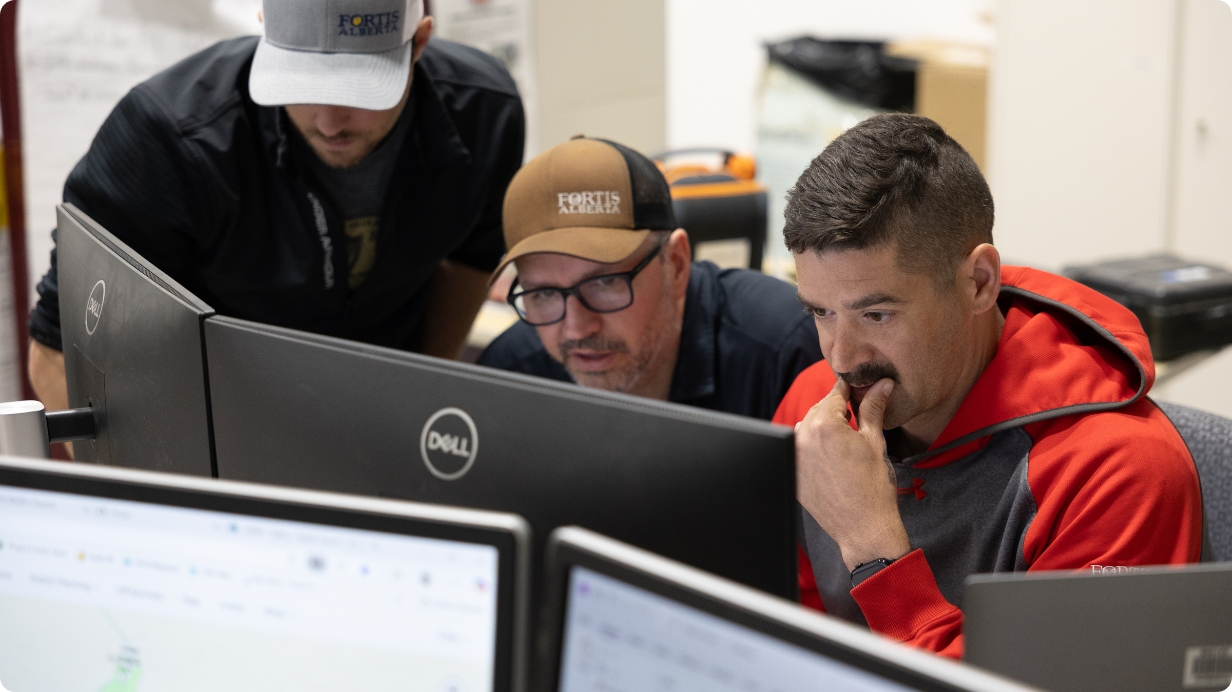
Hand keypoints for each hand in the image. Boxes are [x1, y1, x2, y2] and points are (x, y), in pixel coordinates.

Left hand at [795, 378, 910, 571]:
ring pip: (806, 428)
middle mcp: (803, 438)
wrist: (863, 528)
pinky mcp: (792, 472)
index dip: (847, 390)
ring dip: (822, 428)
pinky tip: (831, 458)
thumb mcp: (875, 442)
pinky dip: (812, 447)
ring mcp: (794, 456)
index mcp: (825, 426)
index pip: (834, 395)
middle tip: (855, 414)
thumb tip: (882, 385)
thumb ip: (873, 409)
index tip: (854, 387)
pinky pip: (800, 449)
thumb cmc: (873, 487)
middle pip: (819, 410)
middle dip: (836, 410)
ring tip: (844, 440)